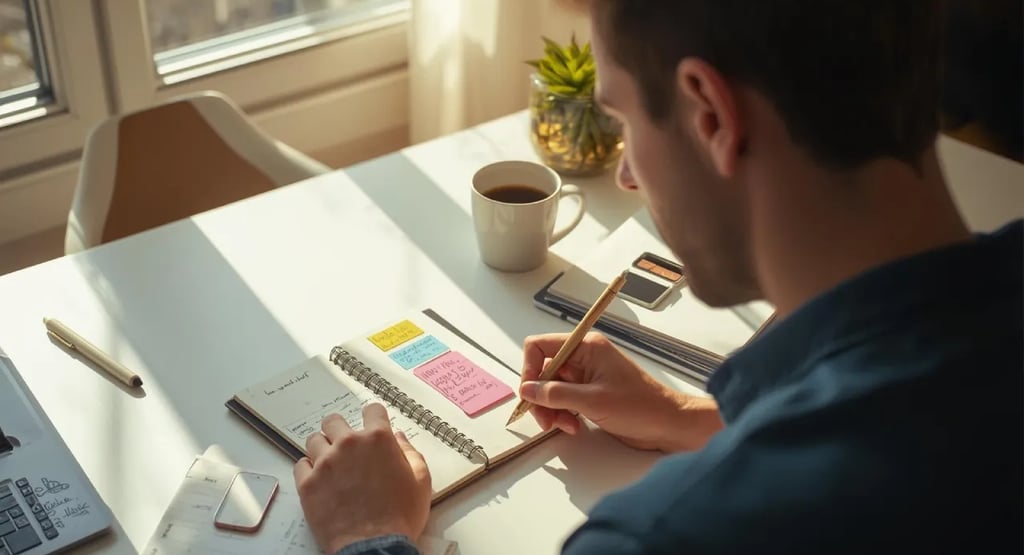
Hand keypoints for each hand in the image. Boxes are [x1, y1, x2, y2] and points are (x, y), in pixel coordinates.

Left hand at [293, 403, 430, 552]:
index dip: (373, 416)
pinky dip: (308, 469)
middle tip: (346, 445)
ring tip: (331, 464)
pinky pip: (300, 465)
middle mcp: (349, 444)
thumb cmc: (400, 517)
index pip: (372, 410)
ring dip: (323, 448)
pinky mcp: (308, 484)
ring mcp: (325, 463)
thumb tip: (398, 439)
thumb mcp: (420, 481)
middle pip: (334, 420)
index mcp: (378, 440)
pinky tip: (320, 479)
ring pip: (314, 440)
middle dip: (340, 429)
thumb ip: (411, 453)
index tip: (372, 424)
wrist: (375, 546)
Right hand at [520, 332, 722, 451]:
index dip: (530, 369)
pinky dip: (563, 415)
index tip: (530, 393)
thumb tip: (527, 390)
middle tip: (546, 419)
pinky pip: (564, 401)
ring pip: (552, 390)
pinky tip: (575, 426)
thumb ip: (555, 394)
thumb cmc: (641, 407)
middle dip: (541, 397)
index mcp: (587, 347)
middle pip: (544, 371)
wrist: (669, 425)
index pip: (541, 346)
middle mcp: (585, 358)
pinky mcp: (591, 395)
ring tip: (565, 426)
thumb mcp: (592, 401)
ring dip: (552, 410)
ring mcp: (587, 377)